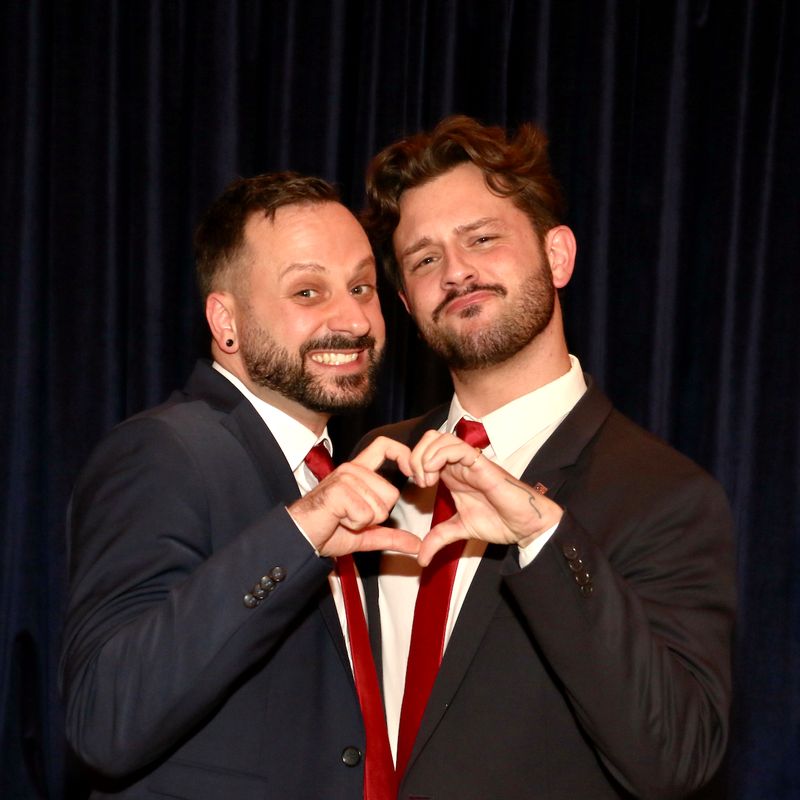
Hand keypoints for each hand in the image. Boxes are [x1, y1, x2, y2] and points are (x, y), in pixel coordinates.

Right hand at [287, 436, 419, 557]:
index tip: (413, 475)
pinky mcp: (338, 490)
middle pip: (392, 492)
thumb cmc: (326, 531)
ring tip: (343, 518)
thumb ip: (391, 535)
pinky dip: (354, 525)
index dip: (404, 455)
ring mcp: (345, 477)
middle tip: (353, 518)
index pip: (385, 447)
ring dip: (364, 522)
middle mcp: (352, 470)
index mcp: (359, 472)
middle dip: (378, 514)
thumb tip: (416, 544)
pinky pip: (366, 514)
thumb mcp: (365, 533)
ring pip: (380, 506)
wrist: (299, 538)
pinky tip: (338, 520)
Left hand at [409, 430, 563, 565]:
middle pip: (430, 438)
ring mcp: (469, 462)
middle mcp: (459, 463)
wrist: (524, 525)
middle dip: (415, 456)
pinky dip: (439, 455)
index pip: (425, 450)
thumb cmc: (498, 521)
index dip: (412, 461)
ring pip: (440, 438)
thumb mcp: (459, 530)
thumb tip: (420, 558)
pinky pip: (457, 447)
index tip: (412, 484)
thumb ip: (438, 539)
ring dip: (425, 456)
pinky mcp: (481, 464)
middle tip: (419, 481)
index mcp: (452, 473)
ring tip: (426, 481)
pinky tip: (434, 474)